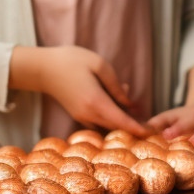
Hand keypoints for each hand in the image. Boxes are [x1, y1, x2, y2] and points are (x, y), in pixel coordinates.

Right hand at [10, 45, 151, 137]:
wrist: (43, 68)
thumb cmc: (71, 61)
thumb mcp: (99, 65)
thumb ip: (115, 86)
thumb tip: (128, 103)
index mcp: (95, 101)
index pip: (121, 121)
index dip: (137, 128)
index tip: (151, 133)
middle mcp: (88, 114)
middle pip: (116, 127)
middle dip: (133, 127)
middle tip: (150, 124)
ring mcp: (82, 116)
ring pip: (107, 126)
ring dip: (122, 122)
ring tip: (136, 112)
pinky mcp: (78, 115)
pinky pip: (99, 122)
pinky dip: (111, 118)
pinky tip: (118, 103)